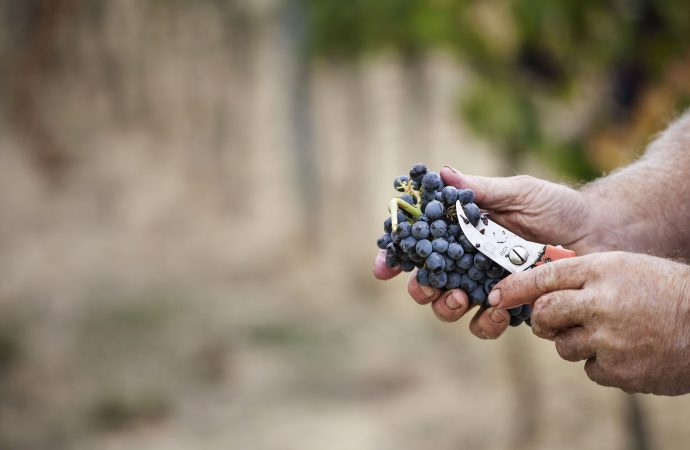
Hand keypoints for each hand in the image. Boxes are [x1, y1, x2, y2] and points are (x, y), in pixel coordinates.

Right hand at [373, 167, 602, 338]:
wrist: (601, 235)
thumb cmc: (558, 208)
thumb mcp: (518, 192)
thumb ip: (479, 190)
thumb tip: (442, 173)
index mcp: (462, 232)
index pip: (420, 245)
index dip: (396, 256)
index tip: (383, 266)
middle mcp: (468, 262)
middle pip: (426, 281)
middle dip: (418, 287)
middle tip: (425, 286)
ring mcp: (487, 287)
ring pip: (449, 307)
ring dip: (446, 306)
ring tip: (461, 297)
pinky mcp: (511, 309)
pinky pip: (485, 325)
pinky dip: (486, 322)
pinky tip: (500, 311)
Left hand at [489, 252, 689, 394]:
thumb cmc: (662, 289)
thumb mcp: (622, 266)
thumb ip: (581, 275)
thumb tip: (538, 291)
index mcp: (601, 270)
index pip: (545, 277)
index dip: (516, 287)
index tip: (498, 295)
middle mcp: (600, 303)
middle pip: (545, 315)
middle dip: (543, 320)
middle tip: (552, 320)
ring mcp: (608, 339)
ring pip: (564, 346)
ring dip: (576, 341)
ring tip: (609, 333)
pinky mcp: (618, 371)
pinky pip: (589, 368)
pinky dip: (601, 362)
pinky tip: (626, 350)